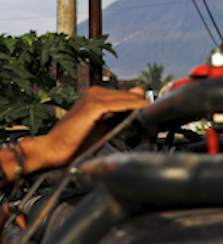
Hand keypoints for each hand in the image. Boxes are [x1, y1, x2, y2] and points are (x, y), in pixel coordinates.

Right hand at [18, 85, 145, 175]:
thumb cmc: (73, 145)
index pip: (132, 94)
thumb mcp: (102, 130)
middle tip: (152, 129)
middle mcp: (98, 92)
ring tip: (149, 129)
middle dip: (145, 111)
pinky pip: (123, 104)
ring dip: (143, 112)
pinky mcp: (94, 106)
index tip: (152, 123)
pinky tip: (141, 121)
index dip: (143, 108)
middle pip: (135, 94)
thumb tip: (143, 120)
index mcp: (99, 96)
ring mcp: (95, 97)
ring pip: (132, 98)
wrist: (48, 152)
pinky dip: (135, 110)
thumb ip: (119, 121)